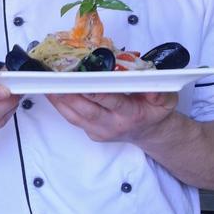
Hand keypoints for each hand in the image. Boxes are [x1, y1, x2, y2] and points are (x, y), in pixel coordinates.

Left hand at [46, 91, 178, 144]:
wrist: (150, 132)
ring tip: (47, 83)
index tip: (82, 80)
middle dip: (70, 95)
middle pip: (87, 110)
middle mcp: (113, 125)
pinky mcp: (91, 133)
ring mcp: (100, 131)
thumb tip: (153, 85)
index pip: (112, 101)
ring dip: (59, 100)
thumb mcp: (167, 100)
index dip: (96, 91)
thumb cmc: (155, 111)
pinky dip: (61, 105)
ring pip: (75, 116)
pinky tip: (51, 92)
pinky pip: (73, 119)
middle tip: (55, 80)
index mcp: (132, 114)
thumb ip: (161, 92)